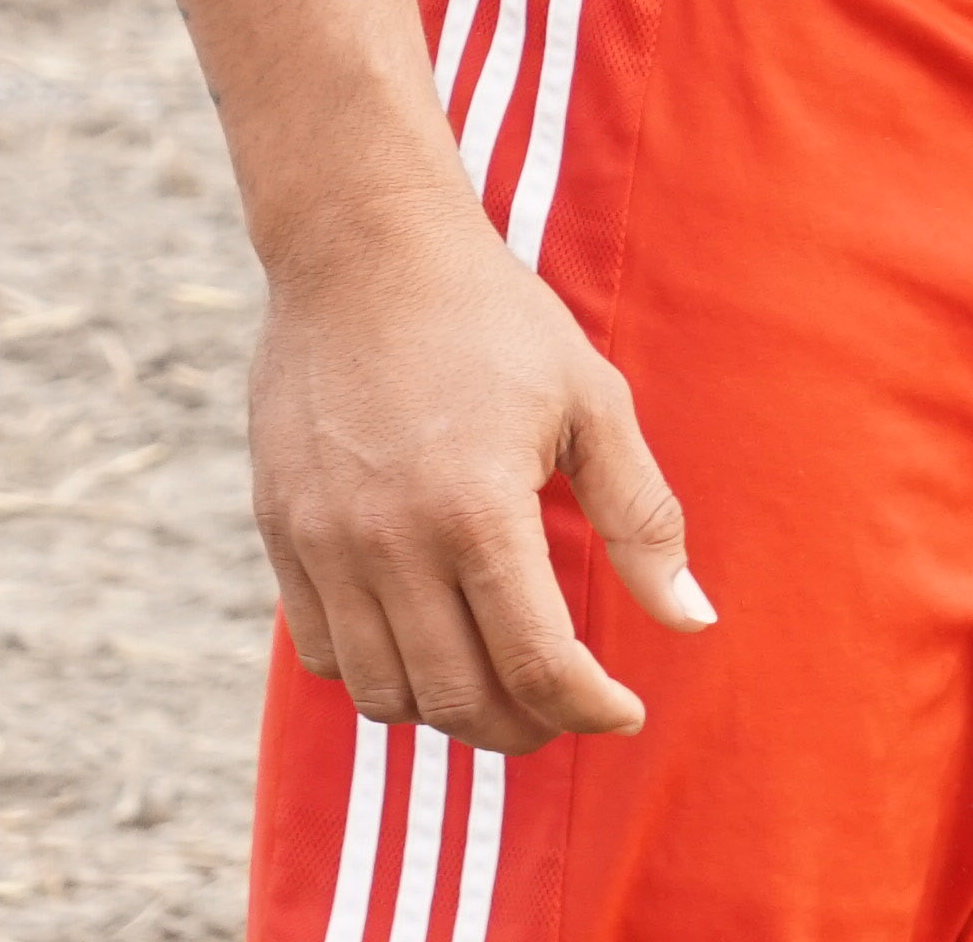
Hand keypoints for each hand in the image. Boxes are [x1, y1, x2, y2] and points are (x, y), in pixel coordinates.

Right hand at [246, 185, 713, 753]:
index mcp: (478, 510)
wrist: (361, 245)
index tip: (623, 710)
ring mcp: (324, 542)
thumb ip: (642, 518)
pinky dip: (377, 671)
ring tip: (495, 676)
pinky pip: (322, 653)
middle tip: (561, 706)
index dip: (590, 709)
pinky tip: (422, 635)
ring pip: (384, 695)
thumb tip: (693, 621)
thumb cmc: (490, 317)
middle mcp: (391, 541)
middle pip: (459, 701)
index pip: (537, 666)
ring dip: (449, 709)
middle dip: (525, 727)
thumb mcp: (590, 402)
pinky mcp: (279, 531)